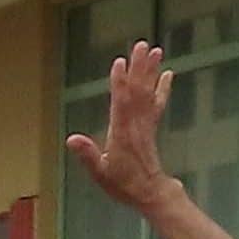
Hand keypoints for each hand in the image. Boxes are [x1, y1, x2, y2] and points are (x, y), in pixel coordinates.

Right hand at [60, 41, 174, 210]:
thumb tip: (71, 139)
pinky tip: (167, 74)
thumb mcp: (100, 173)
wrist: (150, 192)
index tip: (120, 62)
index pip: (121, 103)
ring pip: (148, 93)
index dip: (120, 82)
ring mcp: (146, 124)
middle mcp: (136, 124)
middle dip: (139, 68)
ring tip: (155, 50)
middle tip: (143, 45)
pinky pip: (157, 103)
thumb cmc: (123, 184)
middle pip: (138, 91)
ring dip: (151, 71)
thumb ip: (88, 155)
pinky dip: (162, 88)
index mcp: (122, 133)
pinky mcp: (151, 127)